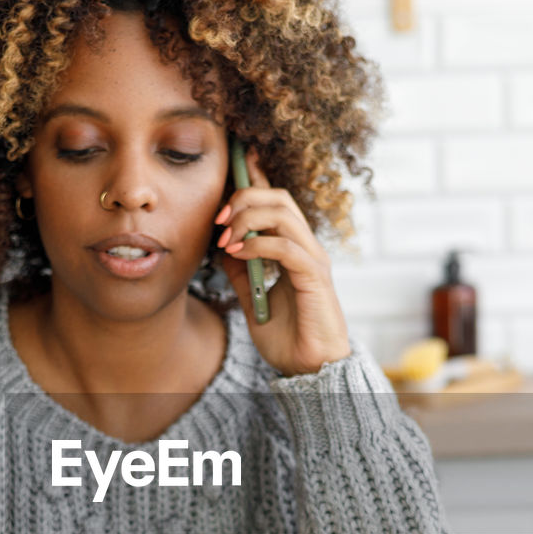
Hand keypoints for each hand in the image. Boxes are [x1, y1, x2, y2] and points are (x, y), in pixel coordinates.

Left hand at [215, 150, 351, 375]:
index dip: (255, 177)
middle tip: (217, 219)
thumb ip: (241, 273)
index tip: (231, 163)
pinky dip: (258, 245)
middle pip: (279, 197)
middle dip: (243, 198)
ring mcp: (313, 260)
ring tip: (225, 239)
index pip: (276, 201)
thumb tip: (221, 248)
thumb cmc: (288, 337)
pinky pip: (287, 247)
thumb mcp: (253, 300)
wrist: (310, 370)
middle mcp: (307, 247)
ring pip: (284, 214)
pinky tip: (237, 255)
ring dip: (248, 219)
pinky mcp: (315, 278)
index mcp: (294, 248)